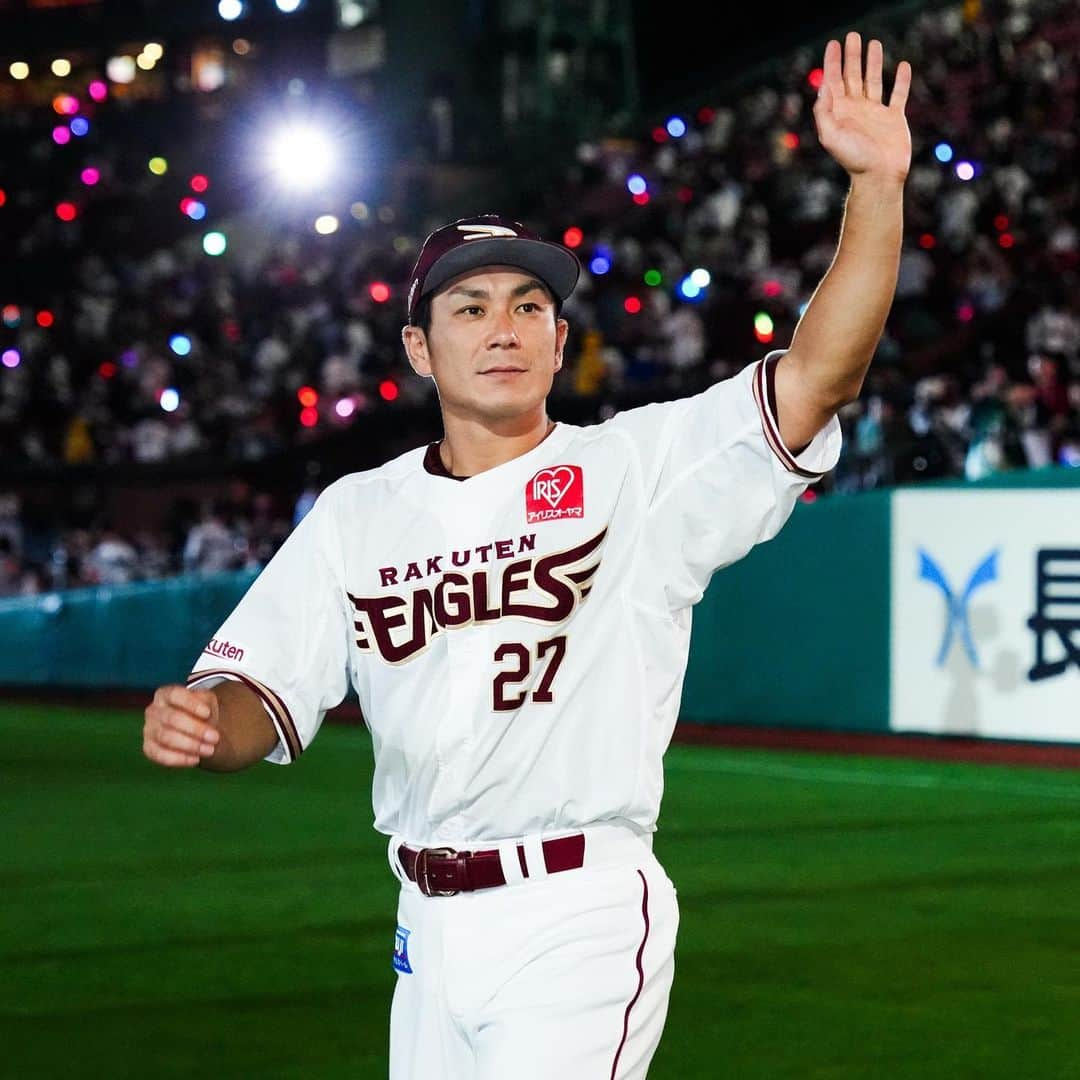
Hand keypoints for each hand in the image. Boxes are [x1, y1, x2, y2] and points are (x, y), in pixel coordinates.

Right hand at [143, 684, 219, 766]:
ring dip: (190, 745)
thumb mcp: (206, 701)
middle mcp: (153, 710)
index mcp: (165, 694)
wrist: (195, 729)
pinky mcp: (149, 748)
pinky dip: (179, 759)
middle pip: (171, 718)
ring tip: (210, 749)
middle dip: (195, 729)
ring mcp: (149, 730)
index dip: (191, 704)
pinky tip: (196, 759)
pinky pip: (160, 755)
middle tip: (215, 737)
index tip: (208, 713)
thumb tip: (204, 716)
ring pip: (166, 737)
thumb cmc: (200, 711)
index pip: (175, 695)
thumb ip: (205, 703)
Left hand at [813, 32, 911, 182]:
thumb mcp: (830, 136)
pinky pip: (898, 95)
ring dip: (873, 62)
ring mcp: (875, 113)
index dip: (832, 62)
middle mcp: (856, 110)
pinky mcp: (894, 118)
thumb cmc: (854, 159)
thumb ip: (824, 112)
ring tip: (874, 43)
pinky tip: (903, 66)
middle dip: (852, 56)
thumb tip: (824, 87)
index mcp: (840, 113)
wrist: (879, 177)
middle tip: (852, 36)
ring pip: (874, 81)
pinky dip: (902, 80)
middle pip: (853, 76)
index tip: (833, 44)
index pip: (834, 81)